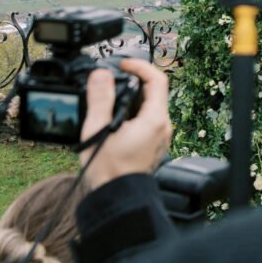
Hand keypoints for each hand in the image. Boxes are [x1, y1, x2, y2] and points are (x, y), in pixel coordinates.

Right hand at [79, 58, 172, 188]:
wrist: (116, 198)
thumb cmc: (108, 170)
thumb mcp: (98, 129)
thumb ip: (100, 99)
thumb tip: (101, 75)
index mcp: (154, 119)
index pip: (157, 80)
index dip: (140, 66)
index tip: (124, 64)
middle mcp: (162, 126)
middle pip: (153, 92)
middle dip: (133, 81)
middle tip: (112, 80)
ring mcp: (159, 136)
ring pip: (149, 106)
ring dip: (131, 98)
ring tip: (108, 99)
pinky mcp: (152, 144)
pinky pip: (146, 120)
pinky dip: (133, 113)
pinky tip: (114, 119)